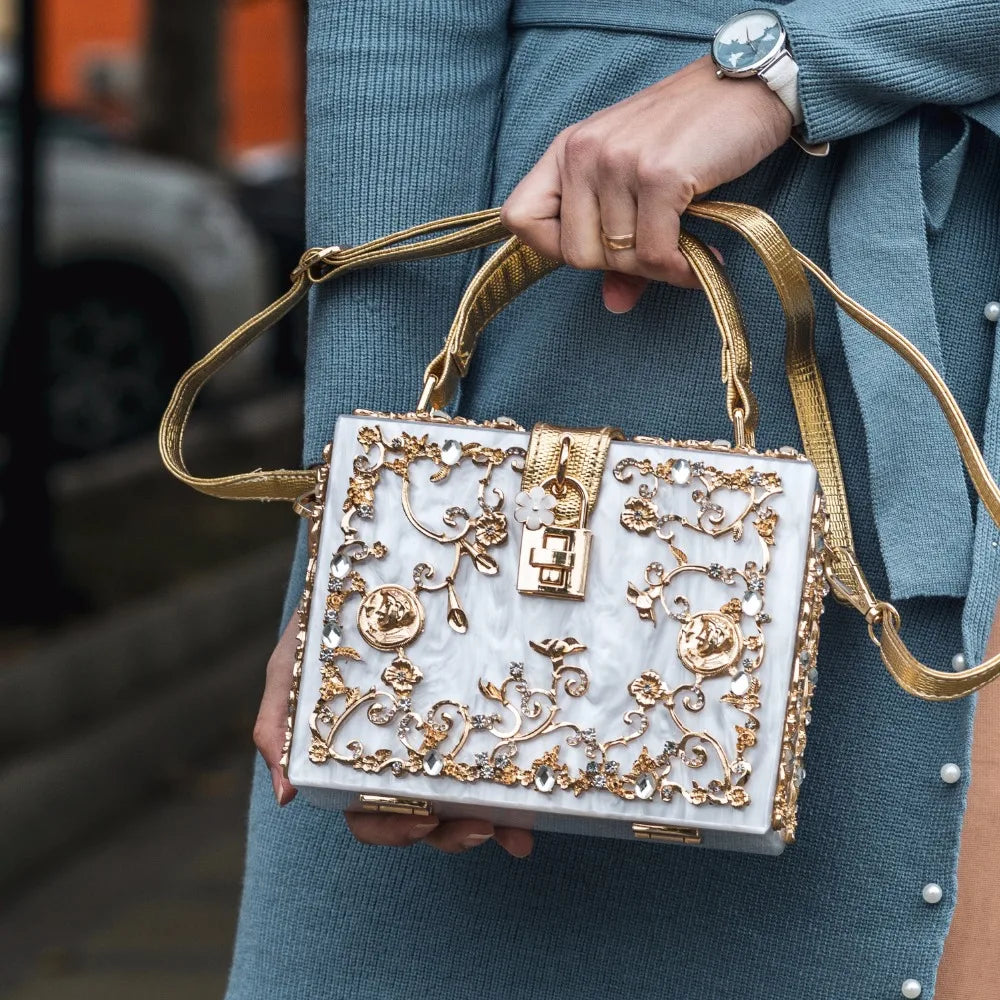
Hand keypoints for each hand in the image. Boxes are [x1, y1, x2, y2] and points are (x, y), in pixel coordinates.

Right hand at [254, 613, 533, 857]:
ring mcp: (439, 735)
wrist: (367, 570)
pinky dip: (514, 784)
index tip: (421, 821)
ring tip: (517, 830)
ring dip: (490, 822)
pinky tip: (536, 798)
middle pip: (423, 815)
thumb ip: (277, 726)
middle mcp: (399, 756)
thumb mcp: (291, 670)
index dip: (393, 828)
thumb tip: (285, 795)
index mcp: (355, 758)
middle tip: (481, 828)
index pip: (369, 812)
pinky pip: (495, 755)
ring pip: (463, 797)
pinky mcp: (473, 710)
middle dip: (451, 833)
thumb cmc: (321, 625)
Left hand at [500, 54, 791, 313]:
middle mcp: (584, 151)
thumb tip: (614, 305)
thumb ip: (617, 245)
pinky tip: (702, 262)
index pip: (520, 218)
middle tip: (655, 252)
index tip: (597, 247)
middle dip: (618, 266)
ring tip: (686, 248)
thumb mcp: (638, 182)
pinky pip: (655, 255)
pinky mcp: (658, 175)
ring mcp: (618, 162)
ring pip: (618, 259)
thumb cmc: (690, 136)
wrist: (748, 86)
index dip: (552, 248)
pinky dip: (680, 270)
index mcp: (567, 150)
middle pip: (574, 254)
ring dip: (658, 267)